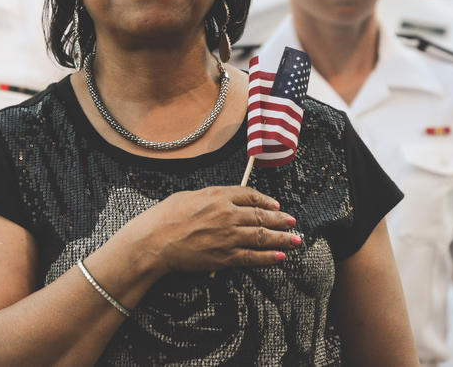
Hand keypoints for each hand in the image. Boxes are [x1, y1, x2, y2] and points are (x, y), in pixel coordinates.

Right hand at [124, 186, 301, 274]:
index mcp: (219, 195)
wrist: (156, 241)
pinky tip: (280, 257)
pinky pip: (253, 257)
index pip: (250, 195)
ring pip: (262, 236)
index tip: (276, 205)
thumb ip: (210, 196)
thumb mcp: (189, 195)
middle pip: (261, 216)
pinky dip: (269, 257)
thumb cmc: (166, 216)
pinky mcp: (225, 257)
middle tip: (292, 222)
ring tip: (295, 240)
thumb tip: (223, 199)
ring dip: (282, 238)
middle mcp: (228, 214)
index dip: (266, 201)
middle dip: (280, 220)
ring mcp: (229, 236)